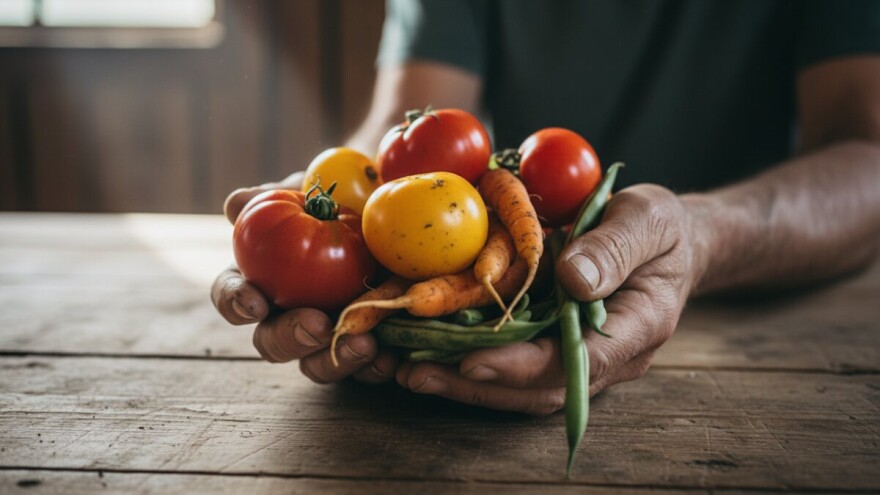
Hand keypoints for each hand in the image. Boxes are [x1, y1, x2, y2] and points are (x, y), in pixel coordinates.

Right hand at [211, 173, 398, 384]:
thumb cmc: (337, 197)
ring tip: (365, 344)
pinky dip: (375, 367)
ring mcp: (326, 336)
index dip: (236, 301)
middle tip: (318, 326)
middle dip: (291, 338)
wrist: (391, 205)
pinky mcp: (364, 346)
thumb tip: (236, 205)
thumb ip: (273, 196)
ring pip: (316, 365)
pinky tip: (392, 358)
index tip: (254, 302)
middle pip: (272, 342)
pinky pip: (365, 369)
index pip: (233, 294)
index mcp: (260, 278)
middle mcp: (287, 315)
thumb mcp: (310, 189)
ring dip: (336, 360)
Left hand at [396, 184, 706, 414]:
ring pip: (523, 386)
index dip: (525, 366)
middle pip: (541, 386)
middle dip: (478, 384)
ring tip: (409, 372)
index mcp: (639, 326)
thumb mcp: (648, 220)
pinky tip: (429, 353)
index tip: (474, 362)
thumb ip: (615, 248)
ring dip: (466, 382)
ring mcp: (581, 354)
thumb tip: (573, 279)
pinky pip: (516, 364)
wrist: (672, 241)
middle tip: (417, 373)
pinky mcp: (558, 344)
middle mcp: (608, 355)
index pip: (579, 360)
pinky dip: (472, 362)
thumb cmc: (663, 228)